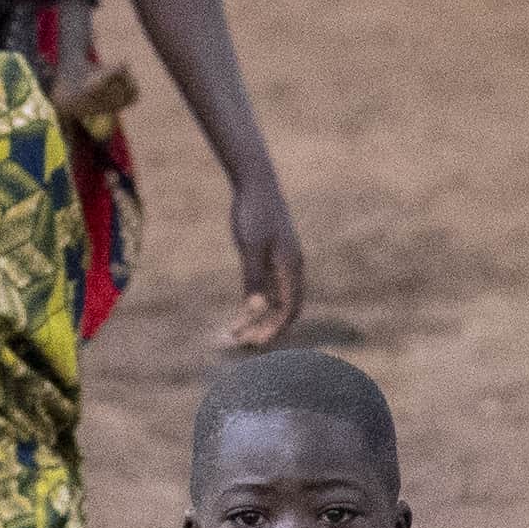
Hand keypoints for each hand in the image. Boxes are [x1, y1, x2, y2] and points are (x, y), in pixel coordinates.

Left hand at [214, 164, 306, 355]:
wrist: (256, 184)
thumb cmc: (253, 212)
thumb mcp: (250, 246)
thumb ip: (254, 278)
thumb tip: (256, 309)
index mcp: (290, 266)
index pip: (289, 308)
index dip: (275, 328)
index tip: (256, 343)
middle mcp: (291, 268)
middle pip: (285, 308)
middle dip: (267, 328)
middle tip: (243, 342)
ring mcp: (283, 262)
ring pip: (276, 299)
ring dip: (260, 317)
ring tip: (237, 330)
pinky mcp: (273, 256)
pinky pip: (270, 287)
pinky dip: (258, 302)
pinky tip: (243, 310)